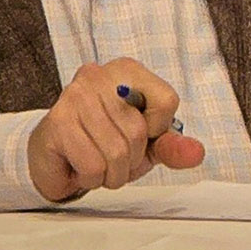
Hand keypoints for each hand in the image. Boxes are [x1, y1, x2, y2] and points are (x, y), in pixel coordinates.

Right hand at [26, 59, 203, 203]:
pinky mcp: (57, 123)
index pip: (167, 101)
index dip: (159, 129)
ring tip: (97, 163)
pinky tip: (79, 166)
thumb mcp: (147, 144)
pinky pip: (93, 165)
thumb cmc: (103, 143)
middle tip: (113, 157)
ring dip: (111, 173)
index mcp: (128, 71)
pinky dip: (91, 178)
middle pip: (140, 131)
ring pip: (117, 152)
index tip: (141, 133)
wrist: (54, 159)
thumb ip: (172, 146)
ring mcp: (75, 96)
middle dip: (131, 160)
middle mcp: (99, 75)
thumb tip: (196, 153)